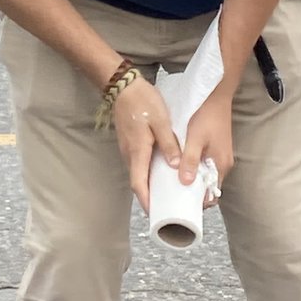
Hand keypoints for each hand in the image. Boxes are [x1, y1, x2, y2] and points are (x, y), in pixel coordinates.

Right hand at [111, 76, 181, 213]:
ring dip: (150, 184)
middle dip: (151, 197)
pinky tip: (162, 169)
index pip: (138, 184)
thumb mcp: (161, 121)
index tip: (156, 215)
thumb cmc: (142, 101)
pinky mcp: (129, 142)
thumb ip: (169, 144)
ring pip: (138, 172)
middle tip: (168, 206)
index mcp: (137, 151)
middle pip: (138, 182)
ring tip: (168, 190)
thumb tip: (177, 167)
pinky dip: (148, 171)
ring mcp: (127, 148)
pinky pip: (138, 162)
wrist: (123, 85)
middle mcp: (129, 153)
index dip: (146, 201)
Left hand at [178, 89, 234, 206]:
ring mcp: (218, 154)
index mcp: (220, 165)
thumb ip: (190, 160)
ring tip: (170, 178)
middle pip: (206, 186)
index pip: (210, 195)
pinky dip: (191, 165)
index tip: (178, 204)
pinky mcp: (214, 146)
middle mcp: (222, 163)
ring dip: (190, 177)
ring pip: (203, 174)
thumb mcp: (195, 137)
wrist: (215, 93)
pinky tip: (177, 161)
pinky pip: (202, 162)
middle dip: (190, 190)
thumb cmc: (206, 114)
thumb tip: (185, 182)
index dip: (195, 202)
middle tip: (170, 192)